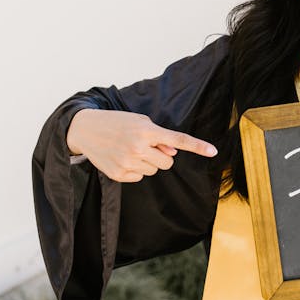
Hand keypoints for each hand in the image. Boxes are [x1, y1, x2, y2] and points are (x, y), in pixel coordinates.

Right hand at [66, 109, 216, 182]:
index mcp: (146, 131)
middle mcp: (138, 147)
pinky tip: (122, 158)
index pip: (177, 140)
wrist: (86, 129)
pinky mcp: (119, 174)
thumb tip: (173, 154)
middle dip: (161, 156)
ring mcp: (128, 163)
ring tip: (130, 150)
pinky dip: (135, 170)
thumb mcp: (140, 122)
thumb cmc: (117, 123)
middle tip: (145, 146)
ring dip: (147, 162)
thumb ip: (160, 138)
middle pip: (167, 163)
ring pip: (154, 171)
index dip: (197, 146)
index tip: (213, 151)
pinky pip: (140, 177)